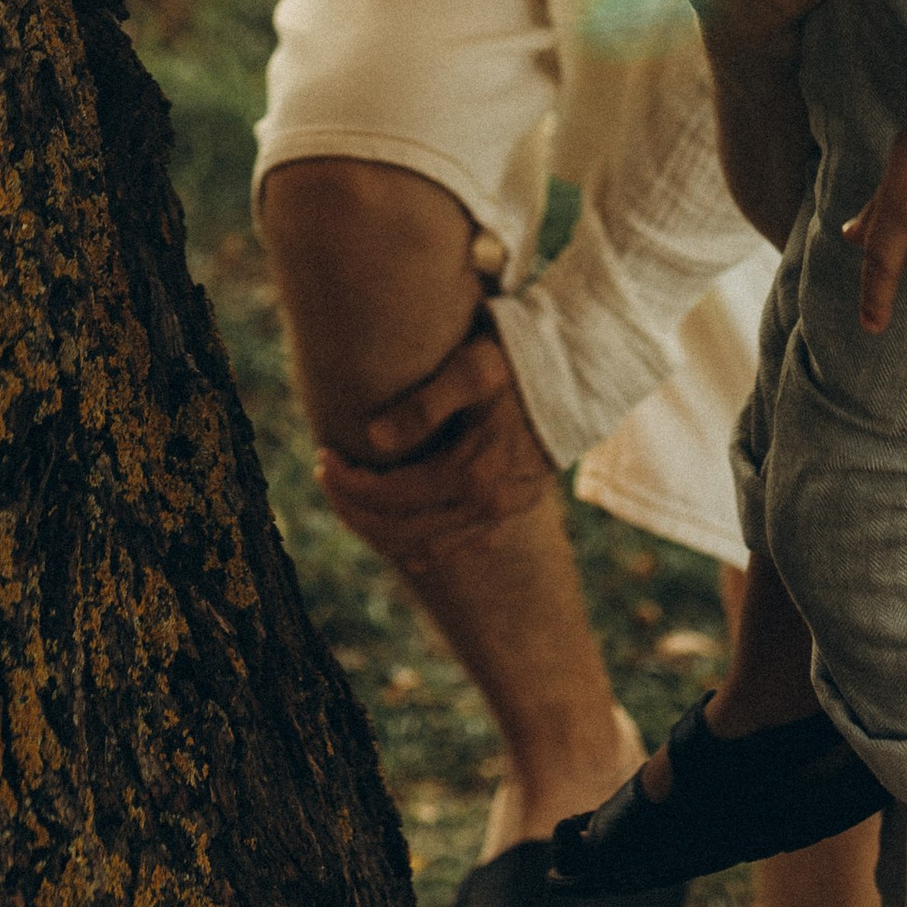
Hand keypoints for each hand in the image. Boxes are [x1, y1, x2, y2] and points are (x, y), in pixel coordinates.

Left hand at [311, 318, 554, 563]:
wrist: (583, 364)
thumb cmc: (521, 356)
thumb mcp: (473, 366)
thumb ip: (424, 404)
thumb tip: (373, 440)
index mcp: (476, 472)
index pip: (395, 496)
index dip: (352, 484)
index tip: (324, 458)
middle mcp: (491, 503)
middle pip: (405, 530)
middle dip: (357, 510)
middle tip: (326, 477)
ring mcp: (506, 510)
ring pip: (430, 546)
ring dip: (383, 532)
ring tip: (351, 503)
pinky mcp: (516, 507)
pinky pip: (463, 547)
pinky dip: (426, 550)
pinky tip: (405, 545)